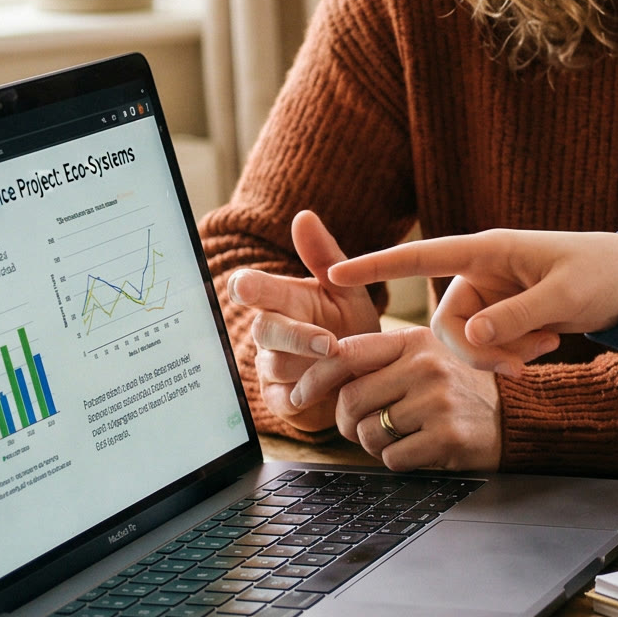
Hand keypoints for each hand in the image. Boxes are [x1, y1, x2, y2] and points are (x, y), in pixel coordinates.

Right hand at [231, 210, 384, 430]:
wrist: (371, 375)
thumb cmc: (353, 327)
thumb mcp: (346, 290)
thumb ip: (325, 256)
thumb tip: (303, 215)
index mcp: (282, 300)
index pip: (250, 288)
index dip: (246, 287)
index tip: (246, 286)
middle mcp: (270, 332)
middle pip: (265, 329)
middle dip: (295, 336)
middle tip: (329, 343)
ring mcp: (271, 368)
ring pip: (277, 365)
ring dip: (314, 367)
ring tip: (349, 366)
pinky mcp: (280, 400)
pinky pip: (285, 399)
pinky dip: (311, 394)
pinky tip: (333, 390)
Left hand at [287, 326, 501, 470]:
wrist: (512, 415)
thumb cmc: (457, 387)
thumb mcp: (424, 357)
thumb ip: (380, 359)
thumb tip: (320, 373)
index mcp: (414, 340)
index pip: (346, 353)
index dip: (315, 377)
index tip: (300, 394)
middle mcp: (425, 366)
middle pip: (351, 400)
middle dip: (347, 422)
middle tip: (362, 426)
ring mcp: (437, 401)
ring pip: (370, 433)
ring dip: (374, 444)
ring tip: (399, 436)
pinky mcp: (447, 435)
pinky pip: (393, 458)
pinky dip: (398, 460)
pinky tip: (420, 448)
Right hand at [328, 228, 617, 374]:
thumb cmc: (600, 274)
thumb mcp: (563, 295)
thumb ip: (514, 316)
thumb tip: (470, 338)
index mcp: (487, 250)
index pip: (421, 256)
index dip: (377, 265)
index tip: (335, 274)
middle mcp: (480, 272)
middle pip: (446, 324)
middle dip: (476, 352)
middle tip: (520, 366)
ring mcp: (490, 296)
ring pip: (465, 342)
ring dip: (499, 357)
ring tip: (544, 347)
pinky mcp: (501, 317)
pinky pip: (486, 348)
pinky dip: (511, 355)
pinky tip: (546, 346)